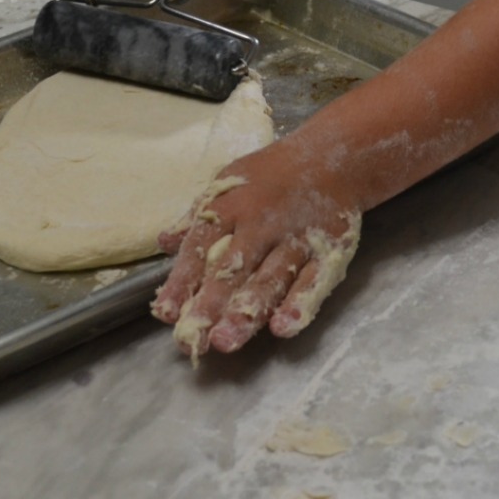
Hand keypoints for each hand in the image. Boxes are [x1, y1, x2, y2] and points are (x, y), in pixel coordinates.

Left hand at [149, 143, 361, 360]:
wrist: (334, 157)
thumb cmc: (271, 175)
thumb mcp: (229, 181)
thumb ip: (199, 215)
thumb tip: (164, 242)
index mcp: (231, 206)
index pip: (200, 246)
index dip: (182, 281)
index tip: (165, 313)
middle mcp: (261, 223)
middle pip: (233, 268)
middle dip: (211, 303)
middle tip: (193, 339)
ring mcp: (296, 238)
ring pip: (270, 278)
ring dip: (248, 311)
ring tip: (227, 340)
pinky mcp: (328, 251)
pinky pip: (313, 281)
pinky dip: (299, 304)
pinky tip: (283, 327)